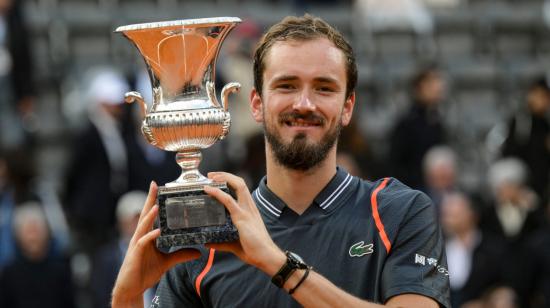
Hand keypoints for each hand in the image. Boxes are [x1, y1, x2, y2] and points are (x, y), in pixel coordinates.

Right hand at [112, 181, 200, 306]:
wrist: (132, 288)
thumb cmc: (145, 272)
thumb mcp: (167, 262)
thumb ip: (181, 254)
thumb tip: (198, 252)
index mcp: (147, 235)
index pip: (151, 215)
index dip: (154, 201)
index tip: (158, 187)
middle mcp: (141, 236)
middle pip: (145, 215)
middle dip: (150, 200)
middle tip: (154, 185)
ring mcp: (137, 244)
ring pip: (143, 226)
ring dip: (150, 216)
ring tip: (157, 205)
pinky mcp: (135, 254)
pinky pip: (142, 243)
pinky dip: (150, 236)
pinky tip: (157, 232)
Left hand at [204, 172, 284, 273]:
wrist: (266, 257)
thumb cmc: (255, 251)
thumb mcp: (235, 244)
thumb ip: (221, 243)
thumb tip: (208, 243)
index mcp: (250, 211)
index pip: (241, 189)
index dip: (229, 181)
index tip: (216, 180)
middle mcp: (250, 207)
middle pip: (240, 183)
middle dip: (225, 175)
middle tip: (211, 175)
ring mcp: (247, 211)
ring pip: (237, 186)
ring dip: (223, 178)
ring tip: (210, 178)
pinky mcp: (243, 218)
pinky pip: (229, 201)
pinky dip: (218, 193)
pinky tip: (209, 190)